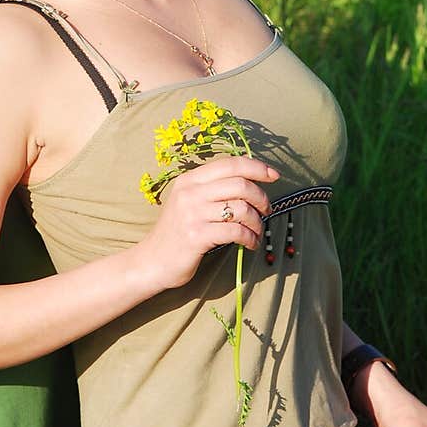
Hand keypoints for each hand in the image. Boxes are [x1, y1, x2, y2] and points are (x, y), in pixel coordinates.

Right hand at [136, 155, 279, 291]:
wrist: (152, 261)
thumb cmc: (177, 232)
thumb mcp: (189, 202)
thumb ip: (212, 189)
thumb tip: (250, 180)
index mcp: (189, 180)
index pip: (230, 164)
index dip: (256, 167)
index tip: (273, 176)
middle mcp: (190, 193)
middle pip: (240, 185)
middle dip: (261, 198)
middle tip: (266, 211)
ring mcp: (192, 214)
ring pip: (241, 208)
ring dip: (257, 222)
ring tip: (256, 232)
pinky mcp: (197, 236)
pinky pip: (236, 231)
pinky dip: (250, 238)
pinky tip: (250, 243)